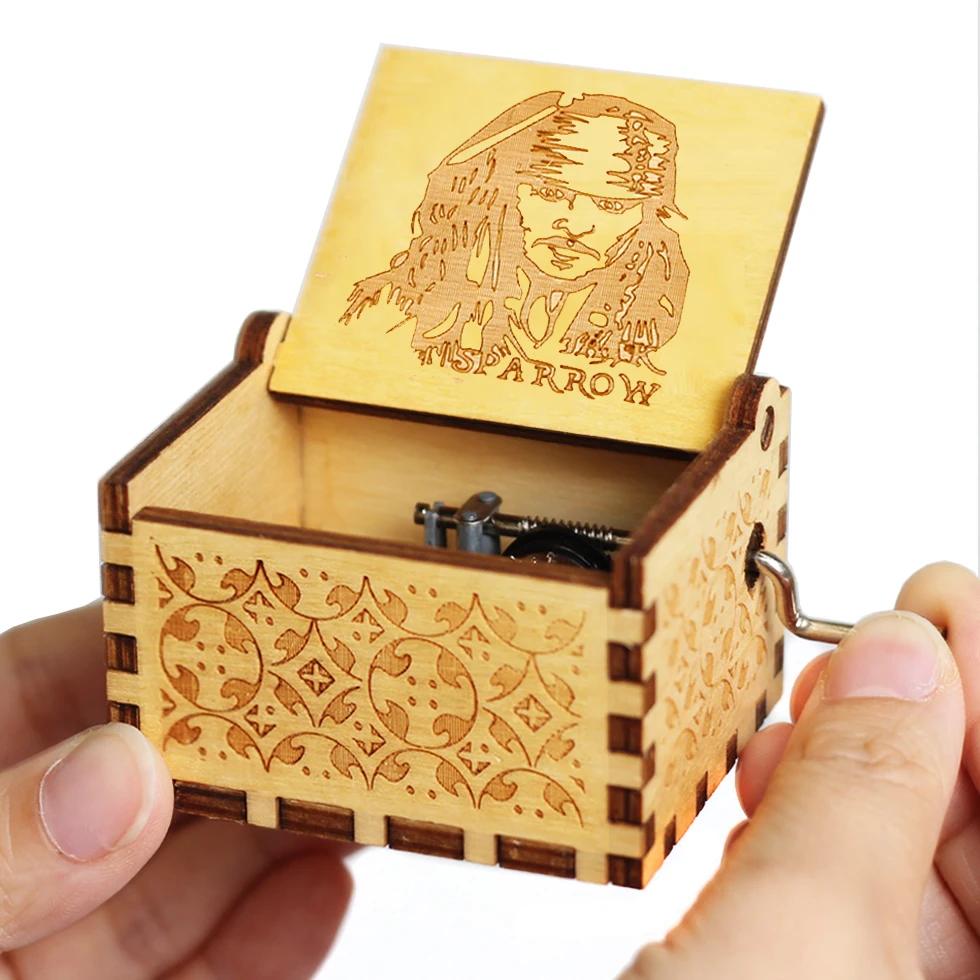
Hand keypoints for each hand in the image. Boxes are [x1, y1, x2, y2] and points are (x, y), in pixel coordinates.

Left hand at [0, 604, 352, 978]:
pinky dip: (273, 937)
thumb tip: (119, 770)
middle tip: (334, 691)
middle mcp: (18, 871)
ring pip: (190, 878)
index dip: (136, 638)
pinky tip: (324, 888)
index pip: (41, 687)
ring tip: (357, 780)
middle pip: (145, 779)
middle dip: (241, 737)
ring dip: (281, 830)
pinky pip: (209, 975)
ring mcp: (65, 956)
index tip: (235, 602)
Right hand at [623, 562, 979, 979]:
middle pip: (973, 827)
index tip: (933, 603)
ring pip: (905, 859)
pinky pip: (844, 900)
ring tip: (794, 723)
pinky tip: (760, 799)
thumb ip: (859, 791)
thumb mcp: (799, 937)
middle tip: (863, 646)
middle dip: (912, 726)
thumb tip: (895, 658)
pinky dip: (799, 829)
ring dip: (844, 772)